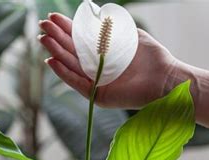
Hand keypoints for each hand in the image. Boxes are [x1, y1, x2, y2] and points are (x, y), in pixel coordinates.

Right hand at [39, 13, 177, 108]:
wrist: (166, 78)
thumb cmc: (151, 57)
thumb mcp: (130, 35)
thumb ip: (111, 27)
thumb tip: (93, 15)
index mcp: (103, 52)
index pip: (79, 39)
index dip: (66, 28)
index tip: (52, 17)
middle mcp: (97, 67)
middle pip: (71, 52)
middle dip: (56, 38)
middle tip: (42, 26)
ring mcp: (97, 82)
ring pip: (71, 66)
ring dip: (56, 53)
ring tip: (43, 40)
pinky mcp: (99, 95)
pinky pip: (77, 83)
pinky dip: (64, 73)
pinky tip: (51, 61)